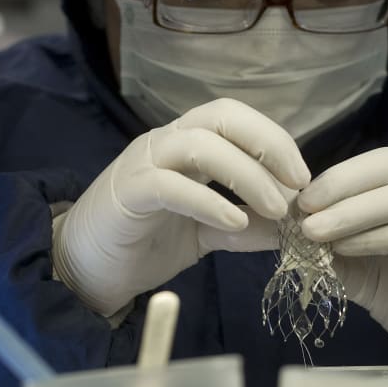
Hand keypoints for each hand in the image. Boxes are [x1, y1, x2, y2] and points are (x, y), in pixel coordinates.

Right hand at [53, 98, 310, 316]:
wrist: (83, 270)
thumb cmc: (144, 243)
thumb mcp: (207, 234)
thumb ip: (246, 227)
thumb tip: (294, 227)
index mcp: (186, 145)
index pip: (236, 119)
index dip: (274, 140)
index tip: (304, 180)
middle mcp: (166, 143)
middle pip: (222, 116)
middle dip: (268, 144)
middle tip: (298, 184)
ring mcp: (143, 164)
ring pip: (201, 144)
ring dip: (247, 174)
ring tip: (276, 209)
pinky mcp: (127, 194)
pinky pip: (171, 185)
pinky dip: (210, 201)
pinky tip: (236, 222)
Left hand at [297, 147, 387, 363]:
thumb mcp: (365, 274)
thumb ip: (334, 251)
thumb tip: (290, 234)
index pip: (373, 166)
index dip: (333, 178)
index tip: (295, 201)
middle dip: (341, 184)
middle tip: (303, 208)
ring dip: (356, 210)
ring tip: (317, 230)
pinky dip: (383, 235)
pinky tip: (350, 247)